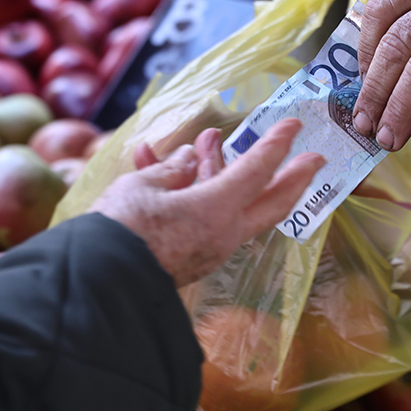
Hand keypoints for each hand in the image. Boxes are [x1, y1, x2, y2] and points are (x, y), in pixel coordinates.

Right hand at [90, 120, 324, 286]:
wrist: (97, 286)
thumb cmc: (119, 231)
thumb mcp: (142, 187)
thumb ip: (170, 170)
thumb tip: (187, 159)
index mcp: (217, 210)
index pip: (259, 169)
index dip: (277, 143)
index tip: (295, 124)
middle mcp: (223, 233)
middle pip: (272, 202)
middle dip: (294, 177)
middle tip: (313, 158)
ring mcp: (209, 249)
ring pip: (233, 206)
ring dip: (221, 172)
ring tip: (204, 141)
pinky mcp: (191, 259)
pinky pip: (201, 217)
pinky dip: (190, 193)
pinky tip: (161, 167)